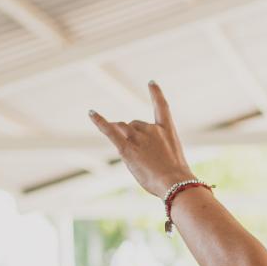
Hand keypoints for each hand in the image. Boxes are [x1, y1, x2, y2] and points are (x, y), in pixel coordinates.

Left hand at [89, 83, 196, 200]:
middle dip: (133, 136)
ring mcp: (139, 137)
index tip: (151, 82)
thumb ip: (157, 152)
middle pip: (134, 124)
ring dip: (121, 136)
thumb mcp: (172, 161)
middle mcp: (152, 129)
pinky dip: (99, 121)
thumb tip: (134, 150)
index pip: (162, 107)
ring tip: (131, 155)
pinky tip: (91, 113)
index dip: (156, 94)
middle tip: (143, 158)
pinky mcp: (126, 148)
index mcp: (167, 131)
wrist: (174, 182)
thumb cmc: (175, 178)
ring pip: (123, 128)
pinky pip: (110, 131)